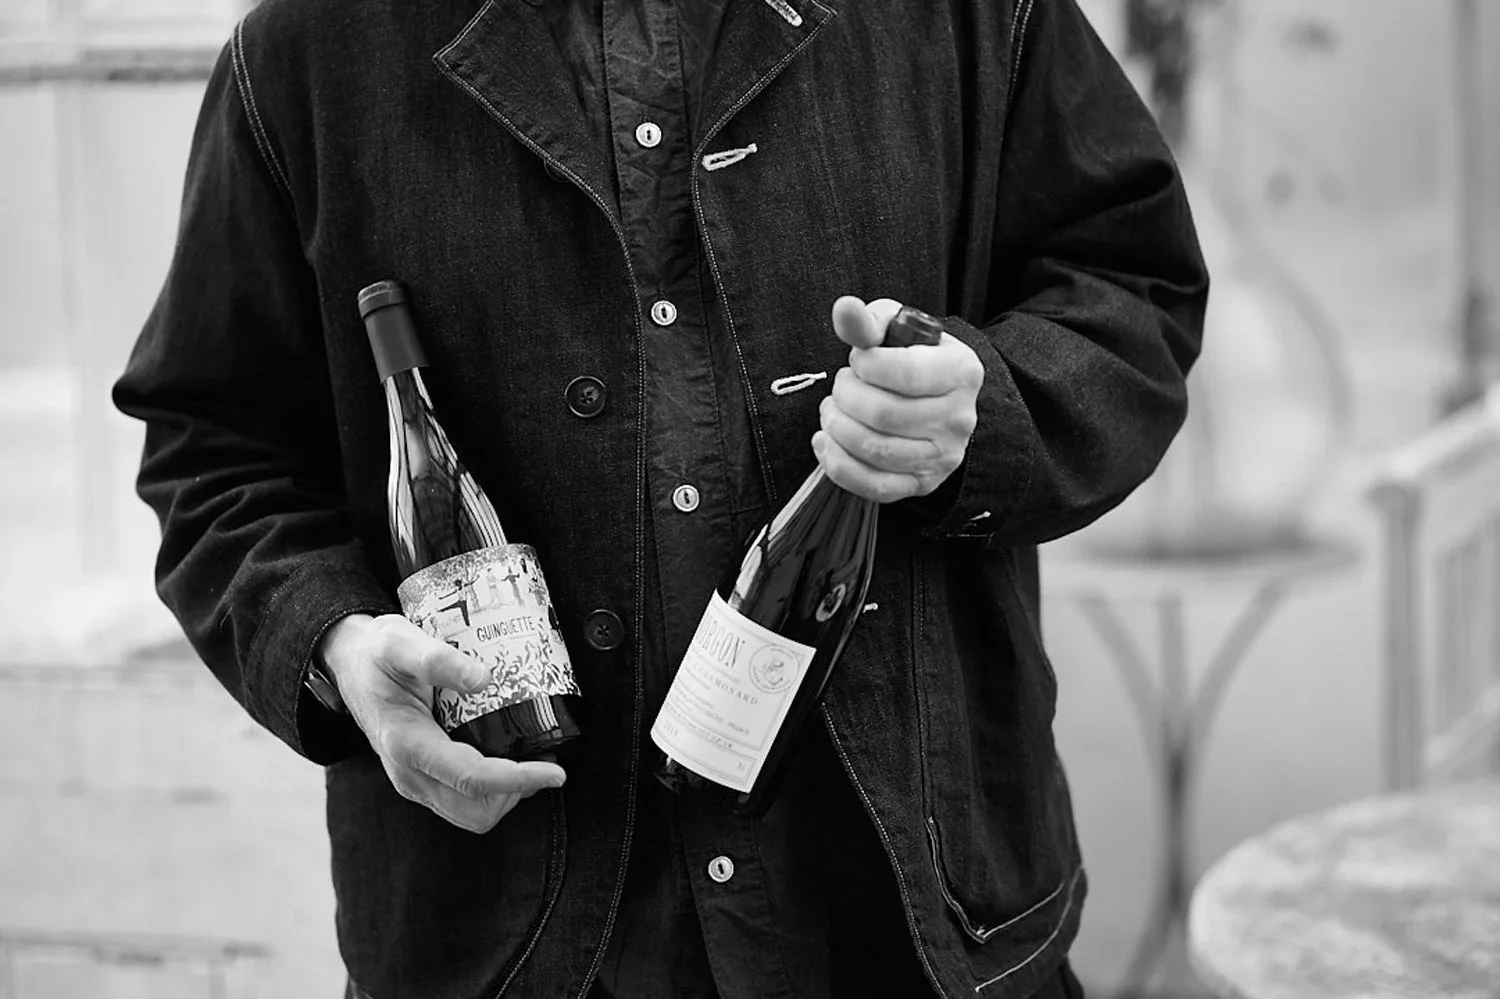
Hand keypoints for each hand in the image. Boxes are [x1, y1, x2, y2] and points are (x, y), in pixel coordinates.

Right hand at [317, 613, 565, 832]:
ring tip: (528, 756)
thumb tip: (483, 678)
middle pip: (476, 811)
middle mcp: (408, 773)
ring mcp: (413, 781)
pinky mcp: (421, 780)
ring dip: (506, 794)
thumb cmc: (376, 653)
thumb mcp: (400, 642)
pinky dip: (492, 789)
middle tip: (543, 758)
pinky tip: (506, 755)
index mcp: (407, 743)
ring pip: (472, 813)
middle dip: (516, 792)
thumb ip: (437, 658)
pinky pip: (463, 802)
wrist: (350, 665)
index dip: (519, 779)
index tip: (556, 771)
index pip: (472, 779)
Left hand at [813, 295, 983, 502]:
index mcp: (962, 371)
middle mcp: (959, 417)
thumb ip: (868, 320)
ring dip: (837, 427)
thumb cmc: (910, 357)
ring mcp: (944, 456)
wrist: (934, 397)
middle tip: (841, 385)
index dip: (866, 365)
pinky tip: (826, 441)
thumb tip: (844, 309)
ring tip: (833, 410)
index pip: (905, 373)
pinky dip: (838, 465)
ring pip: (875, 450)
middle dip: (845, 396)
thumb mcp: (896, 328)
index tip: (859, 359)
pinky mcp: (923, 483)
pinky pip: (874, 487)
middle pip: (884, 415)